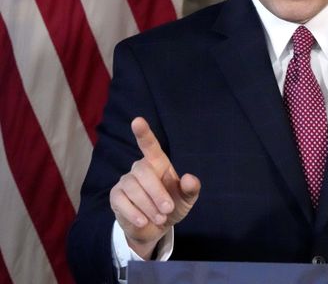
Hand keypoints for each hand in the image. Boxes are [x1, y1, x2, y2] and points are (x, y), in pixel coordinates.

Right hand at [109, 117, 200, 258]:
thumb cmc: (172, 206)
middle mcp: (140, 168)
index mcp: (158, 163)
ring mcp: (126, 181)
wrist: (155, 228)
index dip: (144, 133)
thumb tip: (189, 178)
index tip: (137, 120)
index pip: (150, 145)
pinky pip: (121, 201)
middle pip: (144, 172)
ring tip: (160, 218)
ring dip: (148, 205)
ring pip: (132, 188)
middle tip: (168, 209)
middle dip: (157, 193)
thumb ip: (191, 189)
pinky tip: (143, 222)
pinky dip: (134, 213)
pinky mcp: (116, 196)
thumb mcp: (186, 200)